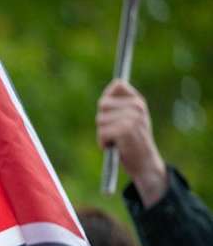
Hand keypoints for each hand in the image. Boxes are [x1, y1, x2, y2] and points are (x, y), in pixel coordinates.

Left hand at [96, 79, 167, 205]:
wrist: (145, 163)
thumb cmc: (133, 141)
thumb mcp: (131, 117)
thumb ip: (121, 102)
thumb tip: (116, 82)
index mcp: (138, 101)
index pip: (117, 85)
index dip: (108, 100)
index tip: (112, 113)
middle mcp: (137, 107)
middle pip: (103, 104)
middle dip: (103, 121)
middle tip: (115, 132)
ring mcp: (132, 118)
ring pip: (100, 120)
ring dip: (103, 133)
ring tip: (116, 140)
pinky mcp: (125, 130)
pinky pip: (102, 133)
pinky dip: (104, 143)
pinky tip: (115, 146)